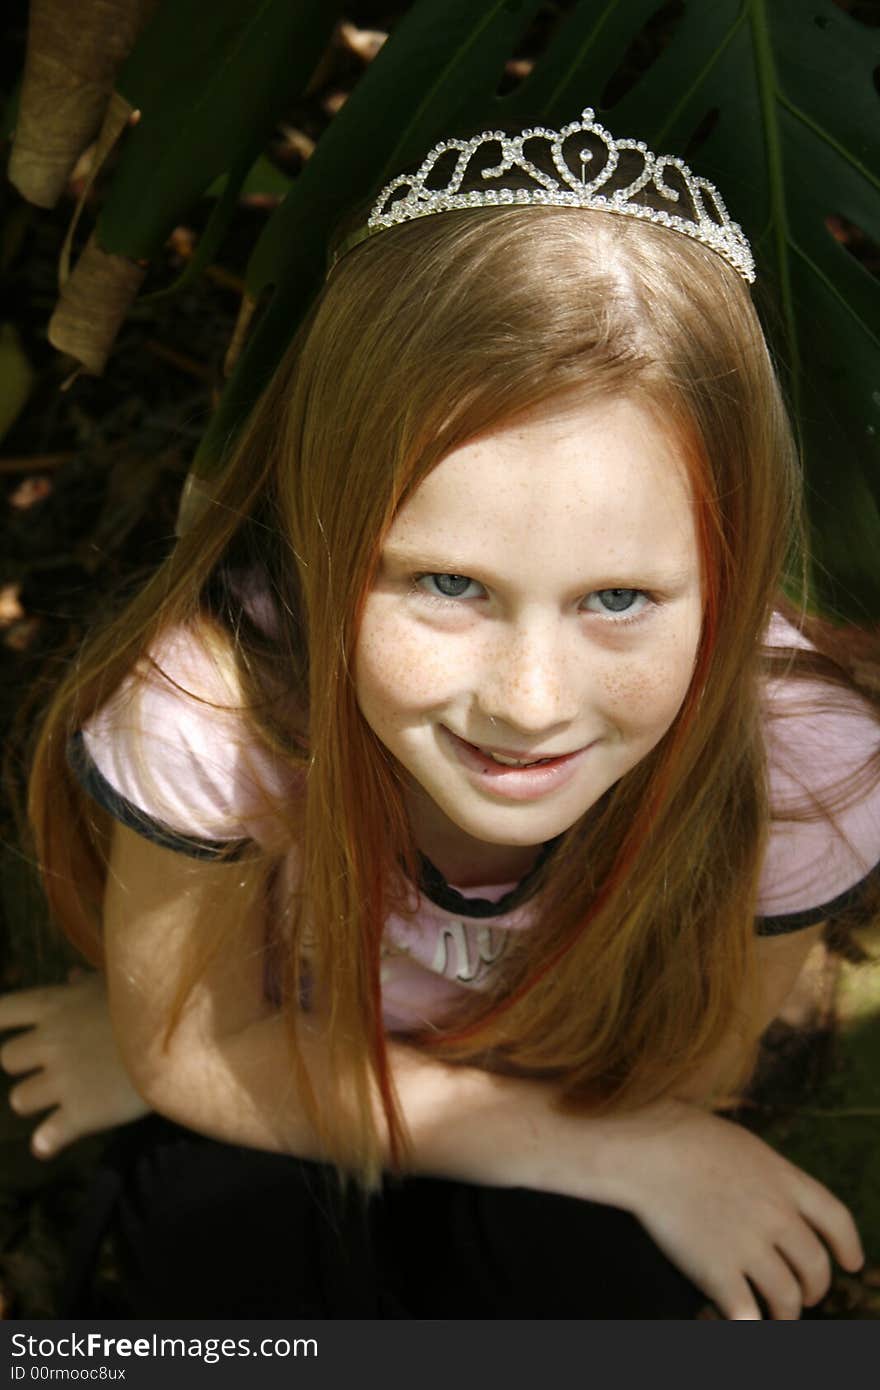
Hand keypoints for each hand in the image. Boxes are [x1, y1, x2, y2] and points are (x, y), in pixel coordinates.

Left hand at [0, 971, 149, 1157]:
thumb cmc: (150, 1003)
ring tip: (62, 1099)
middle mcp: (49, 1042)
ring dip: (38, 1101)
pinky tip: (51, 1141)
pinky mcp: (79, 1114)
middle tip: (56, 1068)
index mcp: (55, 1005)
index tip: (10, 1032)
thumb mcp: (116, 984)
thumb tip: (70, 978)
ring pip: (20, 1099)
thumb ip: (87, 984)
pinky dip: (46, 1142)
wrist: (182, 1040)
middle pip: (7, 1059)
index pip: (2, 1011)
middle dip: (29, 1066)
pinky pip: (44, 1138)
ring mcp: (62, 1080)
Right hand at [614, 1101, 863, 1318]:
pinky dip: (750, 1324)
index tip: (851, 1263)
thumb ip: (758, 1164)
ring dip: (786, 1313)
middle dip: (814, 1288)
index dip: (848, 1245)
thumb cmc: (675, 1131)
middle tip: (804, 1296)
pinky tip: (745, 1321)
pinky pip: (748, 1314)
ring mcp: (749, 1245)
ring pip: (787, 1297)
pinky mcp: (718, 1272)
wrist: (642, 1153)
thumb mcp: (734, 1138)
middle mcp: (776, 1215)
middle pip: (815, 1266)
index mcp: (782, 1178)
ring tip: (777, 1316)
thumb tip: (757, 1172)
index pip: (836, 1218)